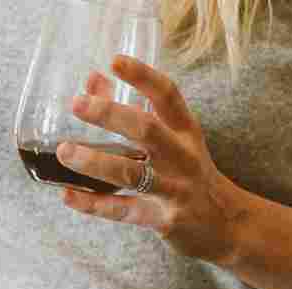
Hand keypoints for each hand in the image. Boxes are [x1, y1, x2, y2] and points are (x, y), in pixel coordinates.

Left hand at [55, 56, 251, 263]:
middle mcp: (182, 156)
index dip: (142, 76)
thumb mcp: (174, 138)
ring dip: (95, 162)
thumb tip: (93, 79)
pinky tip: (69, 195)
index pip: (167, 95)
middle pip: (147, 129)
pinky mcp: (162, 219)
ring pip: (131, 173)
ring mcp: (174, 188)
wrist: (226, 223)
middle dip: (110, 114)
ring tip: (64, 151)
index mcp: (185, 130)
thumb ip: (133, 108)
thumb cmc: (190, 172)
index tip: (115, 61)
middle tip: (78, 103)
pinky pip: (123, 211)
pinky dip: (93, 204)